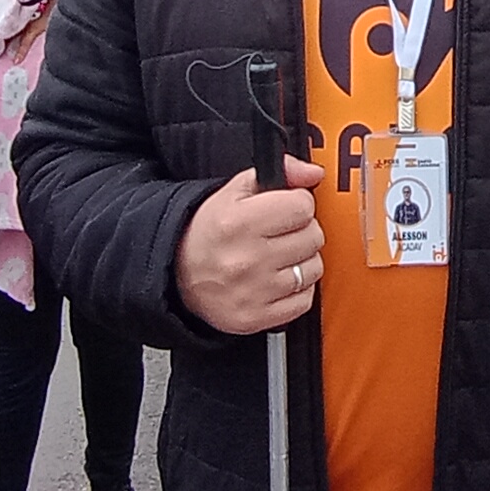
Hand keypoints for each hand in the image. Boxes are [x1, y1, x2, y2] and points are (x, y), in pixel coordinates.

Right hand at [176, 157, 325, 334]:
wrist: (176, 274)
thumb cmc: (209, 232)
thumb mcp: (235, 191)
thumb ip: (281, 173)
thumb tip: (312, 173)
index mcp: (239, 222)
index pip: (303, 206)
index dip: (298, 203)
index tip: (286, 209)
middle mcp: (246, 259)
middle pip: (313, 236)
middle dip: (302, 230)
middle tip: (281, 233)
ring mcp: (253, 292)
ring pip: (313, 268)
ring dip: (302, 260)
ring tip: (278, 256)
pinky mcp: (257, 317)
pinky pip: (304, 299)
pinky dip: (297, 290)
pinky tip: (278, 279)